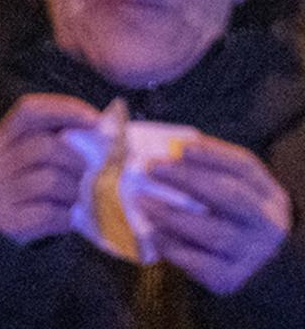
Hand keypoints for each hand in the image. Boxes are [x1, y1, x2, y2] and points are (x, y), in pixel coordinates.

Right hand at [0, 93, 97, 244]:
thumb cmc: (18, 188)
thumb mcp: (22, 159)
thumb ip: (52, 143)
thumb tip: (100, 133)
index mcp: (0, 138)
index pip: (30, 111)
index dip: (64, 110)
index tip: (96, 121)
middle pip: (45, 146)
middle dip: (77, 160)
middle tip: (90, 174)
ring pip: (51, 180)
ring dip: (74, 191)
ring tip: (78, 198)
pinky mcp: (8, 220)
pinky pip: (49, 213)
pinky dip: (67, 215)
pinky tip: (68, 217)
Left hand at [137, 133, 292, 295]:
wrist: (242, 255)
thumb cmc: (223, 205)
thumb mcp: (223, 178)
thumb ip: (196, 158)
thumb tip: (148, 132)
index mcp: (268, 193)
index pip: (243, 167)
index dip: (212, 155)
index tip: (180, 146)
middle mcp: (267, 225)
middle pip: (231, 197)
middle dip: (189, 179)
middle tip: (151, 167)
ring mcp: (250, 254)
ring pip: (214, 233)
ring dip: (173, 215)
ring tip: (143, 201)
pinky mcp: (229, 278)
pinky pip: (200, 264)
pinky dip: (172, 246)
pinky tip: (153, 231)